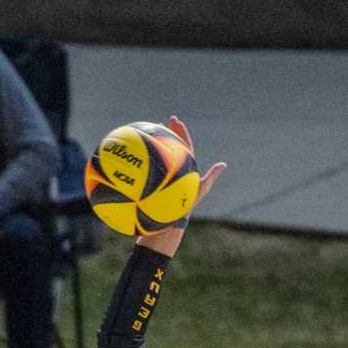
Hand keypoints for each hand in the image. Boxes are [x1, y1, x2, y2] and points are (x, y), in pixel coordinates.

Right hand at [138, 117, 226, 258]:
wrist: (164, 226)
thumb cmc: (182, 211)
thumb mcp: (198, 192)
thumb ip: (209, 178)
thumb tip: (223, 165)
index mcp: (184, 170)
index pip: (184, 147)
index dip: (180, 133)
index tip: (175, 121)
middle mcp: (170, 173)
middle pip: (167, 149)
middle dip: (164, 134)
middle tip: (158, 122)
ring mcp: (158, 179)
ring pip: (153, 160)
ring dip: (149, 147)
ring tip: (141, 134)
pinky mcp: (148, 187)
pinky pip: (141, 173)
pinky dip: (135, 166)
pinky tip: (124, 159)